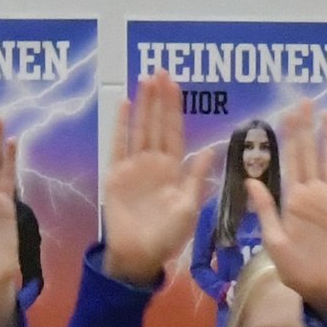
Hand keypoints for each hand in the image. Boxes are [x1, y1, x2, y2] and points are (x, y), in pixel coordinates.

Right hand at [100, 72, 210, 285]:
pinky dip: (120, 125)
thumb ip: (197, 178)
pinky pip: (118, 145)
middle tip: (160, 70)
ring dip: (142, 105)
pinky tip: (123, 103)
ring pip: (139, 128)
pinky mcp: (116, 175)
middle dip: (159, 98)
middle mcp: (154, 163)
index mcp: (173, 169)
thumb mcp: (189, 208)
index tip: (175, 84)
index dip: (174, 108)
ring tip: (145, 79)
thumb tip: (210, 149)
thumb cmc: (167, 237)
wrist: (139, 256)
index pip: (174, 131)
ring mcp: (134, 167)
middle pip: (156, 123)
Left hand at [251, 102, 326, 315]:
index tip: (286, 114)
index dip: (289, 138)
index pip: (291, 161)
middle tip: (306, 102)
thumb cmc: (295, 268)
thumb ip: (265, 209)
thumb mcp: (273, 239)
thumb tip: (249, 180)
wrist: (322, 287)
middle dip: (307, 129)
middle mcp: (313, 193)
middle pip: (310, 154)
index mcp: (293, 199)